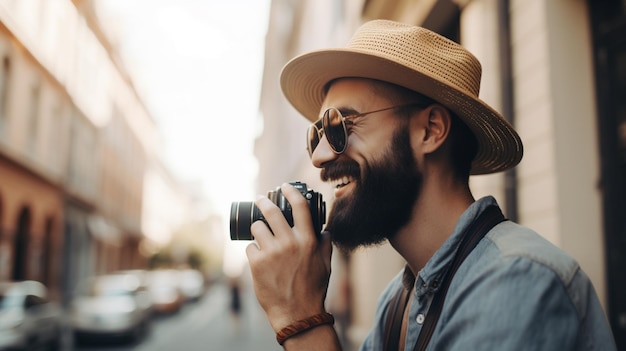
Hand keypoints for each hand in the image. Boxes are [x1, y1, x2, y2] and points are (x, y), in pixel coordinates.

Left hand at [246, 183, 332, 331]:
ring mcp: (272, 252)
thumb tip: (324, 230)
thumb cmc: (313, 289)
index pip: (300, 206)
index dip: (290, 192)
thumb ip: (325, 244)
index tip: (284, 187)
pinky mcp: (257, 264)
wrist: (297, 314)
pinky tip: (258, 258)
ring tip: (260, 235)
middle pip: (271, 212)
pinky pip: (250, 247)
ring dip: (257, 229)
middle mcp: (290, 243)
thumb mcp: (326, 264)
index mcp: (308, 240)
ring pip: (257, 227)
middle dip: (263, 202)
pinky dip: (253, 251)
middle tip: (260, 199)